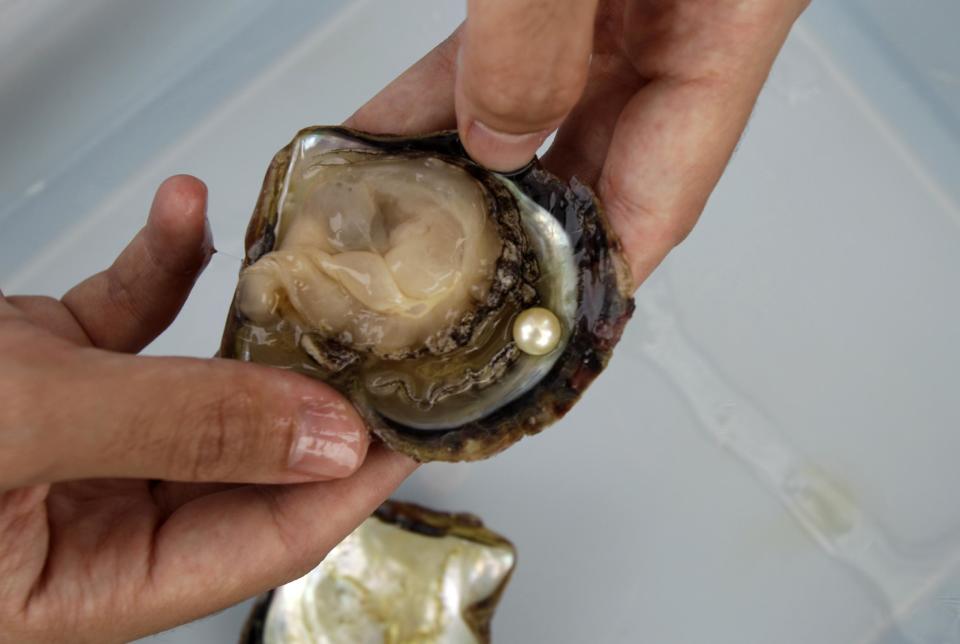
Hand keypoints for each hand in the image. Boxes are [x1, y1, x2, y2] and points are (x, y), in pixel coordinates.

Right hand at [0, 176, 415, 641]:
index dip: (346, 486)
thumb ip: (180, 430)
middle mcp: (86, 518)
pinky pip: (127, 322)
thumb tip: (326, 437)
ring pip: (196, 389)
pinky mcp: (43, 372)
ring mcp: (72, 440)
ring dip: (244, 327)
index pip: (260, 544)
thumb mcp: (15, 429)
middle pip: (243, 464)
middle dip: (310, 398)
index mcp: (83, 584)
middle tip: (380, 338)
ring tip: (303, 280)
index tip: (414, 426)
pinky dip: (160, 269)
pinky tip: (184, 215)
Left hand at [349, 0, 810, 287]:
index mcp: (728, 19)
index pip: (670, 193)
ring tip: (400, 227)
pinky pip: (506, 57)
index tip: (543, 334)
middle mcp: (680, 23)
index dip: (604, 275)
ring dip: (468, 171)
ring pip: (543, 116)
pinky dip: (452, 97)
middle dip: (521, 233)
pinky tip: (399, 133)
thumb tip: (498, 133)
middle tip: (452, 294)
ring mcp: (623, 3)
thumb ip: (538, 30)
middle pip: (600, 167)